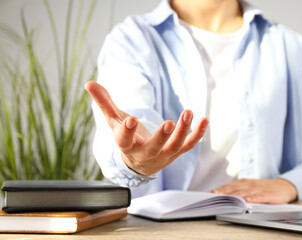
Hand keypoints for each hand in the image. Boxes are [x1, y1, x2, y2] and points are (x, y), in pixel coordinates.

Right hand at [85, 81, 208, 175]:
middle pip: (154, 148)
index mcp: (127, 146)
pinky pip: (188, 145)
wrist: (140, 163)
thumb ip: (104, 103)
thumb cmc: (126, 139)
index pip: (124, 141)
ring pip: (174, 147)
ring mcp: (163, 155)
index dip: (127, 132)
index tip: (131, 120)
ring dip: (183, 132)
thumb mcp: (114, 122)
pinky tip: (204, 120)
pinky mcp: (176, 153)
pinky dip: (197, 134)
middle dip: (161, 137)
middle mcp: (145, 154)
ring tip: (188, 112)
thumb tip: (89, 83)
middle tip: (169, 123)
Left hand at [210, 178, 297, 203]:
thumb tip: (223, 196)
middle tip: (214, 195)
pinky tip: (247, 201)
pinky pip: (259, 196)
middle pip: (235, 188)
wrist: (284, 187)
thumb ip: (239, 191)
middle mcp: (250, 184)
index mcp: (244, 183)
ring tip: (227, 198)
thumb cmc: (264, 189)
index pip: (229, 186)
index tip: (210, 193)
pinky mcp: (268, 194)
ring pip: (245, 192)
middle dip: (224, 192)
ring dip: (235, 195)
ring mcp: (259, 188)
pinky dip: (253, 198)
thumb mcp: (251, 188)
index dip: (220, 189)